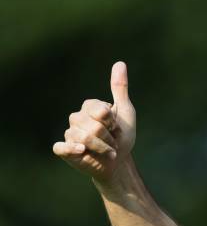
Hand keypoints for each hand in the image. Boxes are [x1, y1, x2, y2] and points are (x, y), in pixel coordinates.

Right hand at [53, 61, 135, 183]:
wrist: (119, 162)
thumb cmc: (122, 136)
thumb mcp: (126, 112)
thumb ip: (120, 89)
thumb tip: (120, 63)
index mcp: (90, 106)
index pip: (101, 111)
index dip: (114, 123)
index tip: (117, 128)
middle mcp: (77, 117)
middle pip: (94, 126)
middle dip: (110, 138)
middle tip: (112, 142)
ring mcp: (69, 133)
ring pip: (83, 138)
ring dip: (102, 148)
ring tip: (106, 151)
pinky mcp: (65, 149)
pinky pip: (60, 147)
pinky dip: (72, 149)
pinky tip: (82, 151)